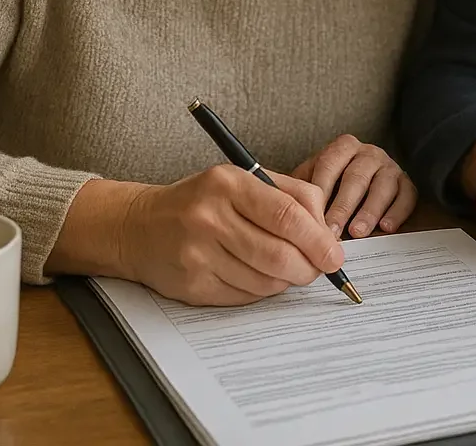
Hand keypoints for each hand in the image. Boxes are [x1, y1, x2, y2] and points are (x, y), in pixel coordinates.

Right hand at [118, 165, 344, 304]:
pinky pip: (245, 297)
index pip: (287, 215)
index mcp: (229, 183)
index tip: (335, 256)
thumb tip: (328, 233)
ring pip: (266, 281)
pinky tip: (255, 275)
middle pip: (279, 254)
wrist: (139, 226)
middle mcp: (210, 218)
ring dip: (286, 281)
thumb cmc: (203, 201)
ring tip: (285, 269)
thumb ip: (291, 197)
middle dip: (309, 268)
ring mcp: (198, 254)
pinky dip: (261, 291)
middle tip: (318, 269)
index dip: (319, 240)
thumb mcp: (243, 180)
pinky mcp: (192, 285)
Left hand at [292, 135, 416, 238]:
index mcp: (343, 148)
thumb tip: (285, 208)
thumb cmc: (331, 189)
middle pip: (356, 176)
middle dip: (343, 206)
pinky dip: (397, 212)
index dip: (320, 191)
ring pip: (383, 186)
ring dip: (369, 211)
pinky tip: (386, 228)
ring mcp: (390, 167)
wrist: (359, 190)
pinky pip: (407, 196)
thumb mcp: (313, 182)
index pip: (329, 164)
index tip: (311, 217)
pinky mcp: (407, 184)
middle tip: (332, 232)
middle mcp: (369, 153)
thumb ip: (303, 192)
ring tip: (358, 232)